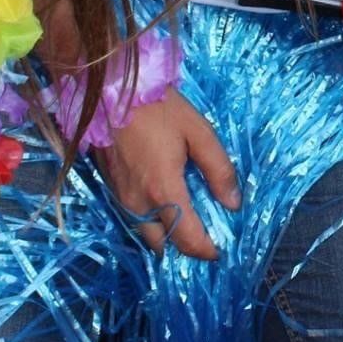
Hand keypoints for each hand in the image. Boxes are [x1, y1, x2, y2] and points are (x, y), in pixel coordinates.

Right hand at [99, 88, 238, 259]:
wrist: (109, 90)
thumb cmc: (157, 108)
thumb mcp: (199, 131)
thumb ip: (219, 169)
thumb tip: (233, 204)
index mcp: (164, 192)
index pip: (188, 240)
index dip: (207, 251)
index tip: (221, 250)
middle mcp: (139, 204)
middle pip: (164, 246)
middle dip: (185, 247)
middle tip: (204, 235)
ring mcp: (121, 198)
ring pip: (146, 235)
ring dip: (166, 237)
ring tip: (188, 222)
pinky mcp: (111, 189)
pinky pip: (133, 219)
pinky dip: (151, 222)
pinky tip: (165, 206)